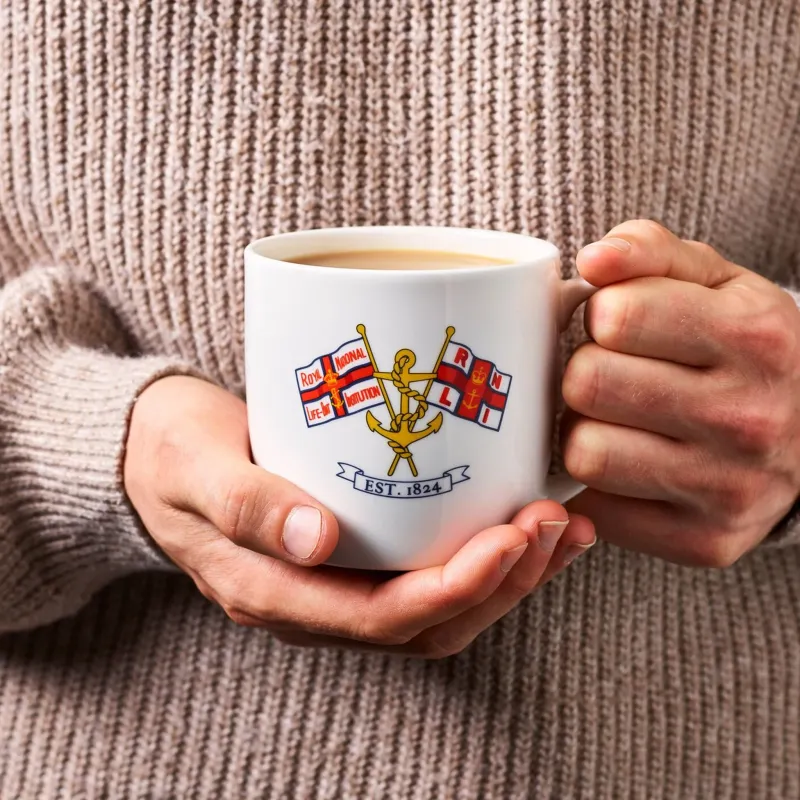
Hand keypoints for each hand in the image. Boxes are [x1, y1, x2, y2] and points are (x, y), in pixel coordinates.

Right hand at [124, 376, 594, 657]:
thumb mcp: (195, 467)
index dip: (456, 589)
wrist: (154, 453)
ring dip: (507, 574)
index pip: (384, 620)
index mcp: (276, 592)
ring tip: (560, 525)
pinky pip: (428, 568)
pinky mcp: (356, 550)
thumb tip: (316, 540)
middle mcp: (317, 600)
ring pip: (439, 605)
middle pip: (429, 622)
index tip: (510, 537)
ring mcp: (338, 580)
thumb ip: (246, 505)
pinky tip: (521, 515)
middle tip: (551, 522)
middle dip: (502, 582)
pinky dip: (484, 551)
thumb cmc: (171, 453)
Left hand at [562, 220, 799, 566]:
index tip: (618, 326)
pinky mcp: (703, 540)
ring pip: (586, 452)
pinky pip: (596, 510)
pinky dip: (596, 486)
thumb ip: (649, 251)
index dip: (601, 316)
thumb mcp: (714, 281)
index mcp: (754, 337)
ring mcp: (729, 488)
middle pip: (588, 383)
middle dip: (585, 373)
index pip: (616, 316)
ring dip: (583, 432)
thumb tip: (593, 260)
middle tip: (609, 377)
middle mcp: (749, 417)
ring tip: (614, 422)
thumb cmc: (742, 349)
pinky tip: (624, 466)